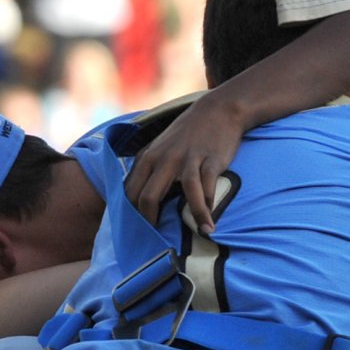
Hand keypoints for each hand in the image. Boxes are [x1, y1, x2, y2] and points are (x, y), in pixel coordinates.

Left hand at [125, 90, 246, 232]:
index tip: (139, 230)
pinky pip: (208, 189)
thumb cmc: (188, 133)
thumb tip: (140, 198)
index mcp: (149, 157)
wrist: (218, 110)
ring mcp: (189, 159)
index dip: (132, 215)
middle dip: (151, 221)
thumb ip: (150, 168)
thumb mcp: (160, 146)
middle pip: (148, 197)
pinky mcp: (211, 161)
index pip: (131, 192)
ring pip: (185, 193)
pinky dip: (209, 207)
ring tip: (202, 232)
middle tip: (158, 239)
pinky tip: (211, 221)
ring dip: (194, 216)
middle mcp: (165, 158)